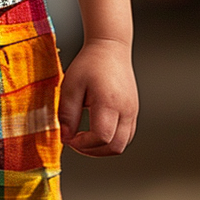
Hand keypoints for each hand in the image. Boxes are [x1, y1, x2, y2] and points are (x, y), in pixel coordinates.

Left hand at [58, 37, 137, 156]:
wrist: (110, 48)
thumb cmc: (90, 63)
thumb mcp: (70, 86)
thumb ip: (67, 114)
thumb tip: (65, 137)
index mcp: (109, 102)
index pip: (101, 137)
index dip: (82, 144)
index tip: (69, 137)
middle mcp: (126, 110)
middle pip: (115, 147)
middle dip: (92, 151)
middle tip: (75, 143)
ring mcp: (133, 111)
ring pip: (122, 144)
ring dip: (102, 148)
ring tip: (84, 139)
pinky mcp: (133, 111)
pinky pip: (126, 135)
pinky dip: (111, 141)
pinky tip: (96, 133)